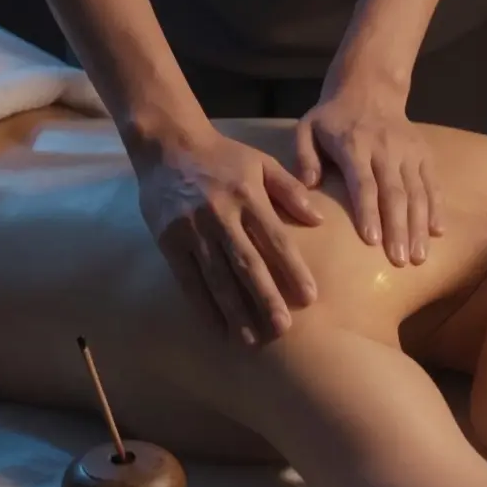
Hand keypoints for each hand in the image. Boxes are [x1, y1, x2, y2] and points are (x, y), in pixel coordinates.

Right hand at [133, 127, 323, 344]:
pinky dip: (203, 306)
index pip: (274, 238)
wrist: (168, 146)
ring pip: (217, 277)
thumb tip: (318, 219)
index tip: (310, 297)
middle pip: (246, 263)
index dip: (293, 269)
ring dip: (235, 310)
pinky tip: (217, 328)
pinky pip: (188, 279)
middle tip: (283, 328)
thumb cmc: (222, 156)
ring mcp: (192, 229)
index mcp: (247, 195)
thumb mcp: (260, 162)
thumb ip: (289, 189)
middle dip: (265, 298)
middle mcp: (220, 215)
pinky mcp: (169, 240)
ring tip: (252, 340)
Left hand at [295, 91, 442, 266]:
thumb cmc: (332, 117)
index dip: (368, 212)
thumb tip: (308, 185)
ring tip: (418, 257)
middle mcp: (385, 149)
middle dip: (398, 228)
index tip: (372, 241)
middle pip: (394, 193)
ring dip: (419, 226)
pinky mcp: (424, 153)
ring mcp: (408, 151)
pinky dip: (437, 208)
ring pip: (417, 192)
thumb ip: (304, 157)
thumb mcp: (307, 128)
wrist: (369, 87)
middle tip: (399, 260)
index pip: (364, 183)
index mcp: (354, 145)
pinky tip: (438, 232)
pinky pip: (432, 183)